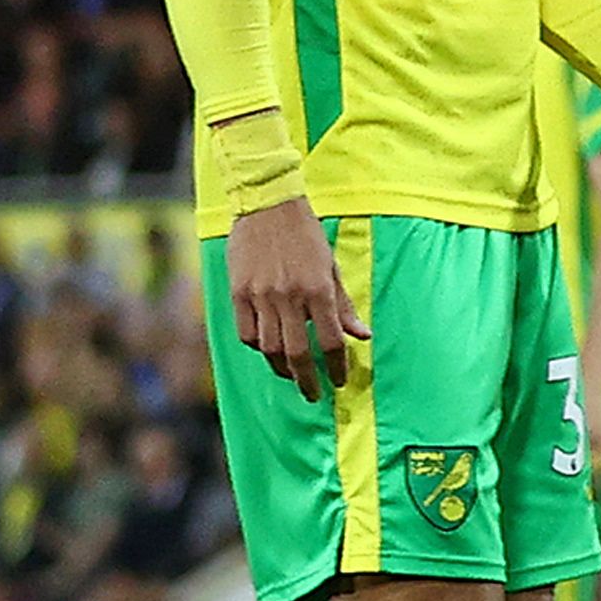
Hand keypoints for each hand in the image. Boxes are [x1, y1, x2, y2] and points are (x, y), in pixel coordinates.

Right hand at [225, 197, 367, 400]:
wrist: (267, 205)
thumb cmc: (306, 235)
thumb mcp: (331, 267)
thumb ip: (344, 306)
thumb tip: (363, 337)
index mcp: (318, 290)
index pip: (330, 342)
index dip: (337, 366)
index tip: (340, 381)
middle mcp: (288, 297)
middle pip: (297, 353)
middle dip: (307, 380)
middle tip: (314, 394)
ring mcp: (260, 296)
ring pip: (268, 348)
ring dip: (281, 368)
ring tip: (292, 375)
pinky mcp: (238, 292)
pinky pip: (246, 332)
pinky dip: (258, 347)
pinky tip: (268, 350)